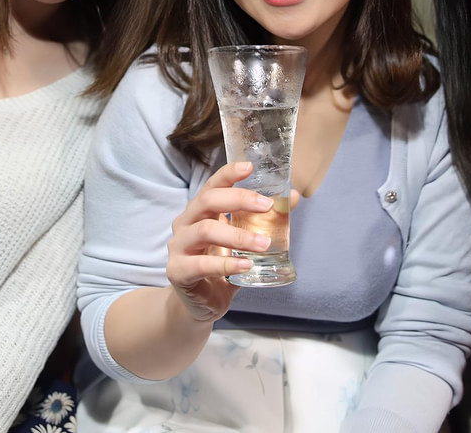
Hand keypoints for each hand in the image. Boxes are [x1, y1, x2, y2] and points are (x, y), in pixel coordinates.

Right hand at [165, 161, 274, 323]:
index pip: (212, 185)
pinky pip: (201, 264)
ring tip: (263, 243)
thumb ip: (263, 221)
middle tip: (267, 206)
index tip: (249, 167)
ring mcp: (178, 247)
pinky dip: (225, 264)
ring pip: (205, 230)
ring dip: (238, 235)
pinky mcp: (177, 271)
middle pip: (207, 201)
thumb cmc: (221, 267)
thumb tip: (293, 197)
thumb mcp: (243, 242)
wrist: (200, 304)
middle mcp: (185, 224)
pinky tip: (246, 265)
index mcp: (199, 212)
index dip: (228, 174)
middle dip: (239, 199)